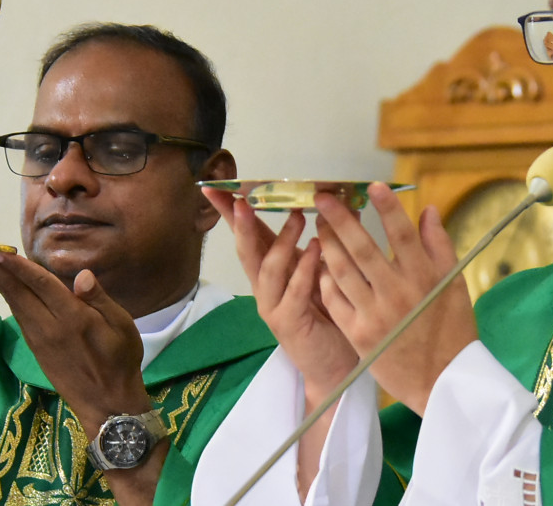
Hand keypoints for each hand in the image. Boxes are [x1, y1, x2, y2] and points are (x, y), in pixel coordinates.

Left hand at [0, 251, 151, 431]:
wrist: (106, 402)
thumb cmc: (121, 359)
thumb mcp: (122, 326)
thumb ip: (99, 299)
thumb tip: (82, 275)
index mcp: (72, 318)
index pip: (39, 284)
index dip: (16, 266)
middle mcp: (49, 327)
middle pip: (17, 293)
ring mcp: (39, 339)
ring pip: (14, 304)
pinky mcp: (36, 349)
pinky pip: (19, 317)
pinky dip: (8, 299)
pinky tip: (4, 289)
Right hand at [201, 187, 357, 396]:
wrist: (337, 364)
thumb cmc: (330, 316)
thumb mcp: (325, 272)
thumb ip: (325, 242)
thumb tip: (337, 204)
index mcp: (271, 273)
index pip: (248, 237)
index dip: (232, 213)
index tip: (215, 188)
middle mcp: (265, 289)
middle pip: (247, 251)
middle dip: (243, 225)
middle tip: (241, 199)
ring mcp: (273, 307)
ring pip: (269, 270)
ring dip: (281, 241)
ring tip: (297, 216)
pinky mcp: (288, 324)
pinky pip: (293, 292)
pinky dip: (303, 270)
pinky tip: (314, 250)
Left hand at [314, 183, 477, 414]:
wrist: (441, 382)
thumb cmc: (452, 330)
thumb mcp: (454, 285)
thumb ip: (439, 245)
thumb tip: (426, 209)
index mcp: (426, 277)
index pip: (402, 233)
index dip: (387, 207)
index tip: (372, 186)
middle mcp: (398, 293)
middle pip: (363, 248)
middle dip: (341, 219)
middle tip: (323, 198)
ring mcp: (375, 314)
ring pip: (342, 271)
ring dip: (327, 245)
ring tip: (317, 225)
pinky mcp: (359, 334)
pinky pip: (335, 300)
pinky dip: (325, 279)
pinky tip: (318, 263)